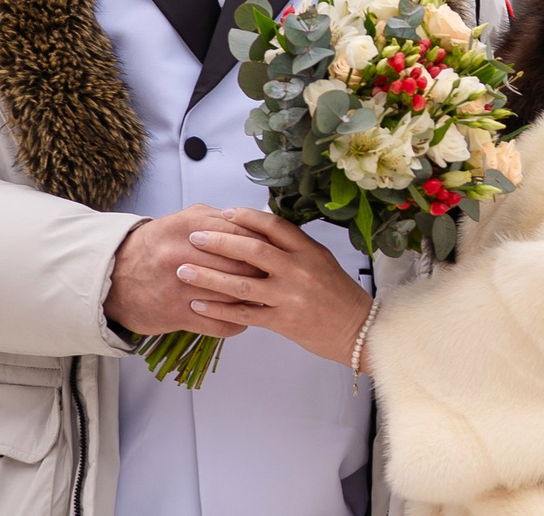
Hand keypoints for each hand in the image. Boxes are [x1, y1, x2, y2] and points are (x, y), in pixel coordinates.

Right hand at [104, 205, 268, 338]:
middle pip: (242, 264)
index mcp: (191, 225)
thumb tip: (253, 223)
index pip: (242, 233)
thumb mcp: (181, 221)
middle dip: (263, 272)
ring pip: (234, 294)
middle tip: (277, 277)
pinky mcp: (177, 314)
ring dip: (254, 299)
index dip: (263, 244)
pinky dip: (237, 323)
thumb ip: (215, 220)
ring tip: (266, 299)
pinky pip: (220, 323)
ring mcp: (182, 286)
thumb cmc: (154, 247)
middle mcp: (186, 253)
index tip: (275, 251)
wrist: (113, 277)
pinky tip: (243, 319)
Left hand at [179, 208, 373, 366]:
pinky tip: (198, 304)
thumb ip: (292, 247)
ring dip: (209, 276)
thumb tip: (257, 231)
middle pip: (252, 249)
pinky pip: (244, 314)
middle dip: (218, 242)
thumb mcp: (321, 260)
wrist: (359, 331)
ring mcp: (290, 297)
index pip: (273, 226)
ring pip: (242, 283)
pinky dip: (219, 309)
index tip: (223, 213)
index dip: (246, 217)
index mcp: (309, 250)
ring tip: (184, 270)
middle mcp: (299, 270)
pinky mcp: (283, 322)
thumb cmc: (338, 294)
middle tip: (193, 237)